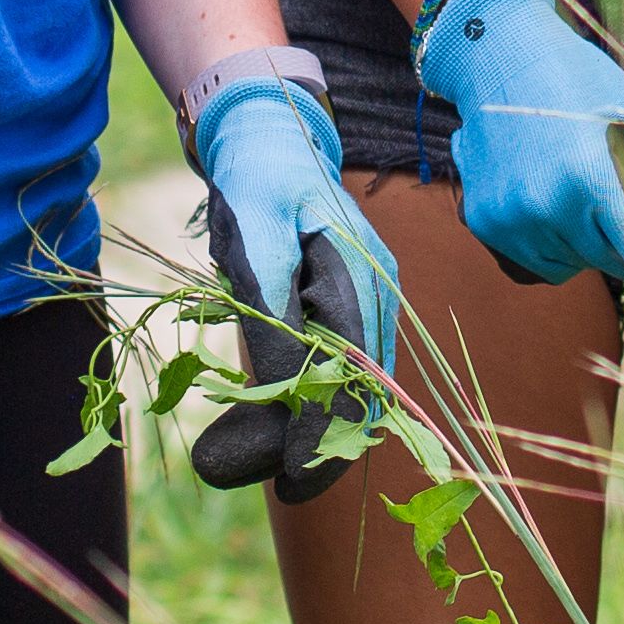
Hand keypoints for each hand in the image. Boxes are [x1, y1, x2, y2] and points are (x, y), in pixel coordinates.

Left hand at [187, 69, 401, 500]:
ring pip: (355, 387)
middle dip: (317, 446)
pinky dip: (311, 400)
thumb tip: (286, 389)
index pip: (354, 382)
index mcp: (362, 277)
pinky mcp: (353, 305)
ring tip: (245, 456)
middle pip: (363, 395)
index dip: (325, 439)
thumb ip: (272, 315)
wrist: (267, 138)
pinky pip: (343, 368)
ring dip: (311, 427)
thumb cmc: (257, 186)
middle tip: (264, 484)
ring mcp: (371, 300)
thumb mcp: (254, 247)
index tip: (291, 485)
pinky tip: (270, 417)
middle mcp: (378, 294)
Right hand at [411, 0, 623, 289]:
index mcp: (591, 176)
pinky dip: (552, 241)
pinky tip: (548, 195)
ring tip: (577, 188)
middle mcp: (545, 205)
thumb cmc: (586, 86)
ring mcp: (510, 218)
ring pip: (573, 267)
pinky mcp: (485, 223)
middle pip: (612, 264)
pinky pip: (537, 261)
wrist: (503, 57)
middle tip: (620, 198)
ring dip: (586, 244)